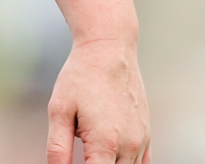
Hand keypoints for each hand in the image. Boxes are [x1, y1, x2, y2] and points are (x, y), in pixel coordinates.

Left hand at [46, 38, 149, 163]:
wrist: (109, 51)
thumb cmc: (80, 78)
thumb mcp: (59, 110)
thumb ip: (58, 148)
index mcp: (105, 143)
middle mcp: (129, 146)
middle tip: (81, 153)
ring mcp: (141, 141)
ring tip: (90, 144)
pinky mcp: (146, 135)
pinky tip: (109, 156)